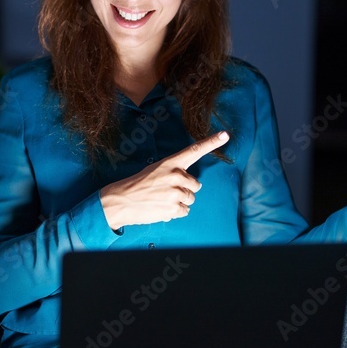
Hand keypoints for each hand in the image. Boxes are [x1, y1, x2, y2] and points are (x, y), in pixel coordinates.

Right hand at [100, 131, 229, 229]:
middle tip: (166, 192)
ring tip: (162, 200)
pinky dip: (175, 212)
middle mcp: (176, 175)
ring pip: (191, 199)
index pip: (194, 151)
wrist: (121, 200)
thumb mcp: (155, 171)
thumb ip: (174, 173)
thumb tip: (188, 185)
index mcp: (171, 163)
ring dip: (180, 202)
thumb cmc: (138, 185)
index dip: (211, 143)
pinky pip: (185, 211)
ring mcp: (175, 192)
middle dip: (185, 190)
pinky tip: (162, 208)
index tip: (225, 135)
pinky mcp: (173, 207)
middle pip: (196, 185)